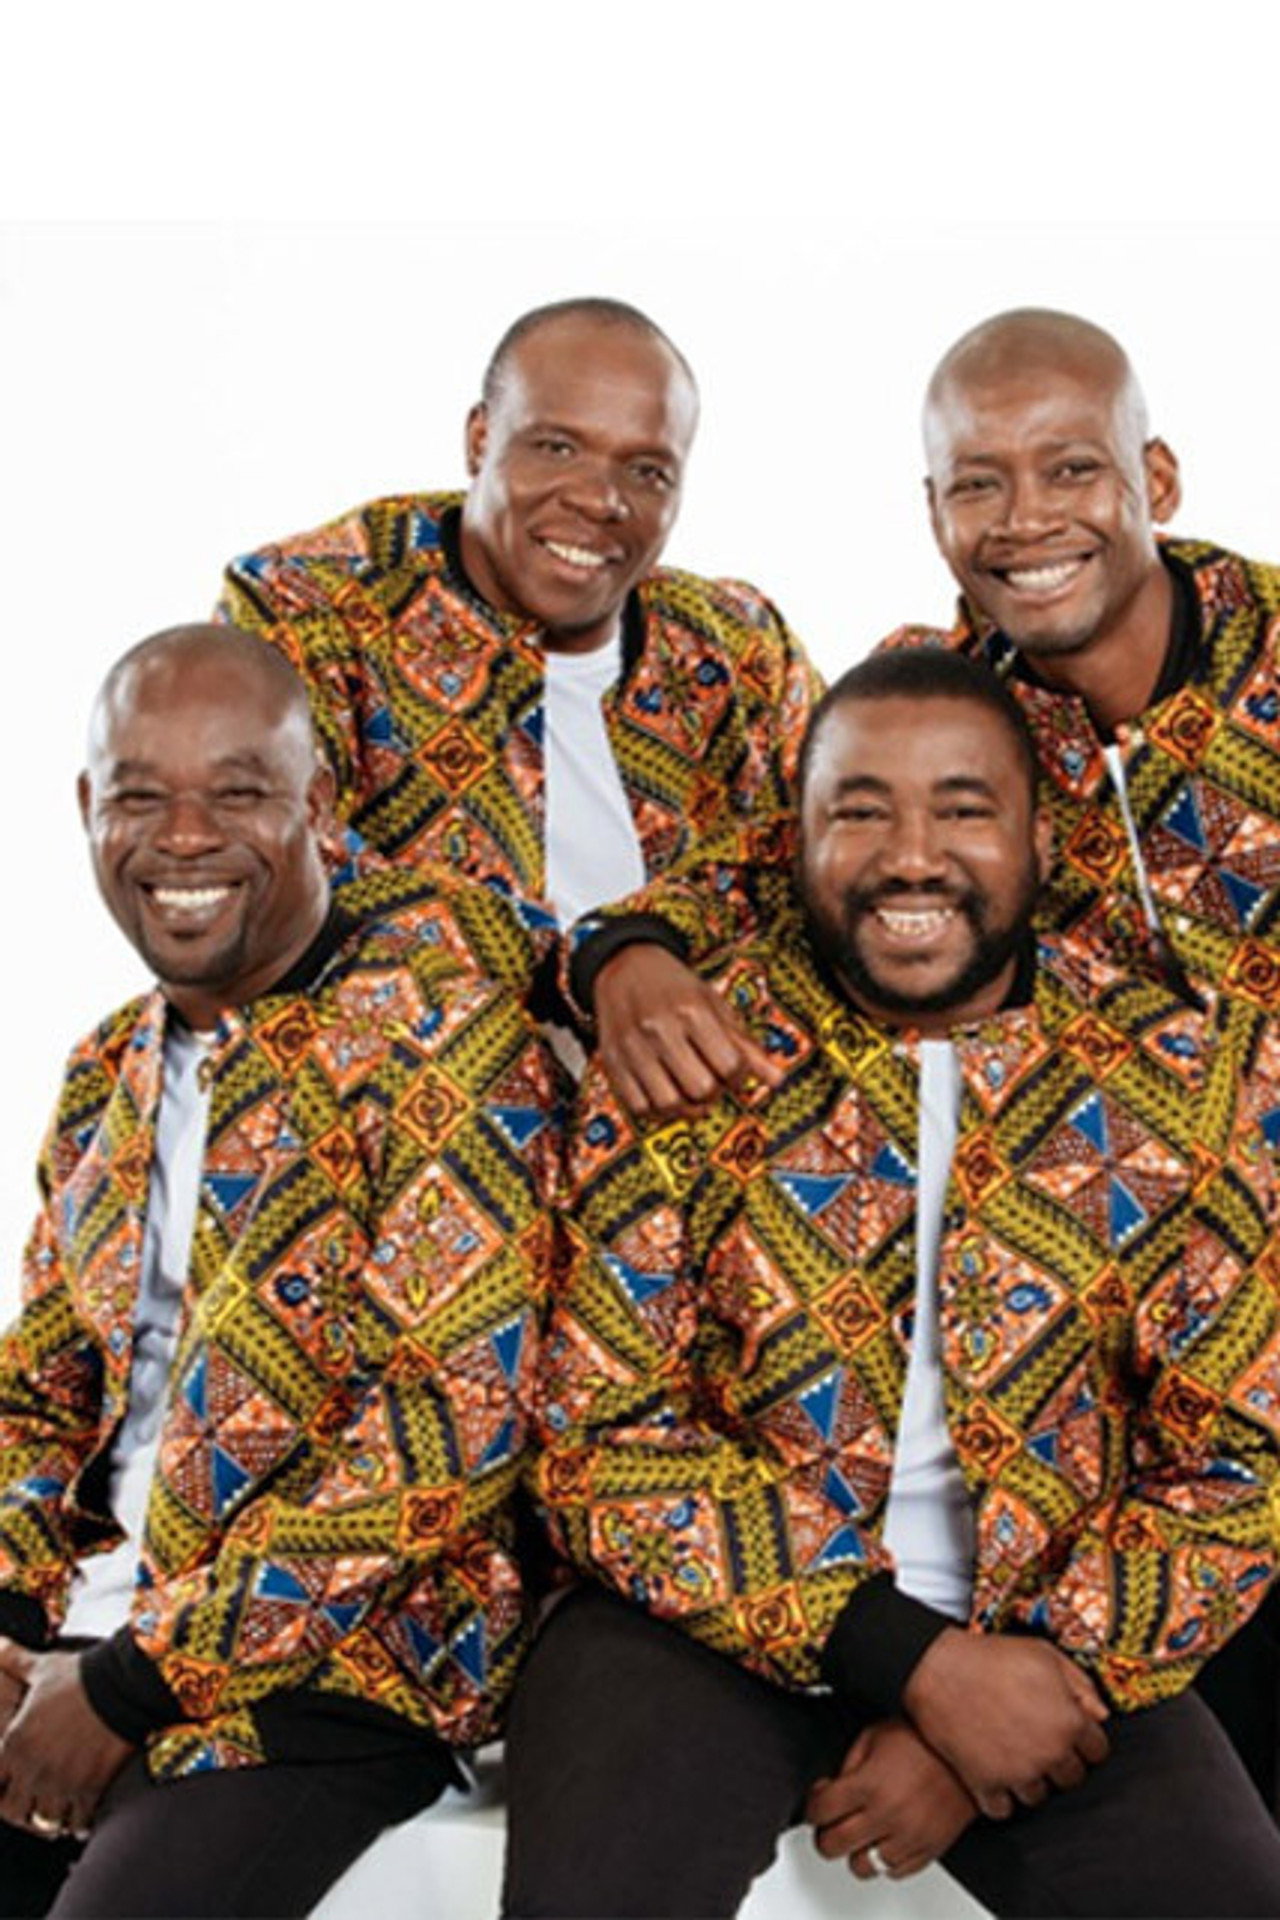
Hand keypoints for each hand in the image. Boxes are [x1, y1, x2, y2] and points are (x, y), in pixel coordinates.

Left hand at [0, 1642, 132, 1840]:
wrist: (124, 1684)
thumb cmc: (82, 1676)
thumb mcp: (43, 1667)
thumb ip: (14, 1660)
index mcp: (15, 1743)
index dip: (1, 1788)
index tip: (11, 1785)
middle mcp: (33, 1769)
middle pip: (16, 1812)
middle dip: (23, 1809)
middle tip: (35, 1803)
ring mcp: (62, 1782)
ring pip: (45, 1821)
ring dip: (52, 1816)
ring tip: (60, 1809)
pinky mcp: (90, 1790)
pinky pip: (77, 1822)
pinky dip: (79, 1822)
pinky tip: (83, 1814)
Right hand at [594, 945, 781, 1119]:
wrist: (624, 966)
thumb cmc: (672, 985)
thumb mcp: (713, 1004)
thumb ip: (744, 1043)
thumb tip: (777, 1078)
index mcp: (691, 1010)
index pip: (730, 1065)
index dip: (739, 1076)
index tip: (734, 1070)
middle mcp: (660, 1028)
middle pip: (701, 1088)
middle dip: (715, 1092)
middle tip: (713, 1082)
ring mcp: (633, 1047)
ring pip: (668, 1103)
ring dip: (687, 1107)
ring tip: (691, 1093)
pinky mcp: (613, 1061)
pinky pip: (638, 1105)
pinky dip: (657, 1110)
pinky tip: (666, 1094)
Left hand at [807, 1718, 976, 1878]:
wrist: (968, 1754)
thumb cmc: (926, 1739)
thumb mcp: (876, 1734)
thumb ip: (849, 1763)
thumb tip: (831, 1788)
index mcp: (868, 1784)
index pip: (819, 1811)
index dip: (812, 1807)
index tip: (818, 1803)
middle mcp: (885, 1815)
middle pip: (832, 1846)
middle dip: (825, 1834)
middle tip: (831, 1823)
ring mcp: (907, 1837)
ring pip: (862, 1867)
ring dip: (856, 1851)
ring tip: (861, 1833)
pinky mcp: (928, 1850)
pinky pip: (894, 1872)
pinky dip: (885, 1860)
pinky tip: (887, 1838)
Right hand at [903, 1628, 1108, 1818]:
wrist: (938, 1667)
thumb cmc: (988, 1657)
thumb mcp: (1043, 1653)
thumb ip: (1080, 1683)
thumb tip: (1100, 1713)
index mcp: (1068, 1722)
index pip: (1097, 1751)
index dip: (1084, 1739)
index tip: (1069, 1734)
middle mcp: (1049, 1753)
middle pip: (1071, 1778)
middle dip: (1060, 1761)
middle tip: (1039, 1742)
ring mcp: (1017, 1773)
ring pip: (1038, 1796)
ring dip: (1030, 1779)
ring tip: (1014, 1755)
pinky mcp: (986, 1784)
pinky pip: (1003, 1809)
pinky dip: (999, 1797)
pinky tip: (994, 1773)